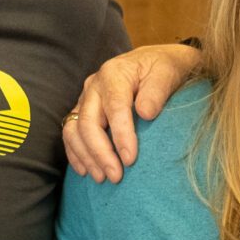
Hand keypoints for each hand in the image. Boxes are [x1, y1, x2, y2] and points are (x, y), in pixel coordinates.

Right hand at [61, 42, 205, 181]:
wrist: (155, 62)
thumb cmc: (164, 68)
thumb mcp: (168, 73)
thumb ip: (157, 91)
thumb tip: (145, 113)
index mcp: (114, 73)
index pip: (114, 107)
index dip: (120, 135)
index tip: (130, 159)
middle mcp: (94, 85)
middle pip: (88, 122)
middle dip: (100, 152)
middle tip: (116, 176)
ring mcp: (85, 98)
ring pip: (74, 130)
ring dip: (86, 156)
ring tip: (102, 178)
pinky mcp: (82, 110)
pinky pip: (70, 133)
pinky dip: (76, 153)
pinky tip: (86, 171)